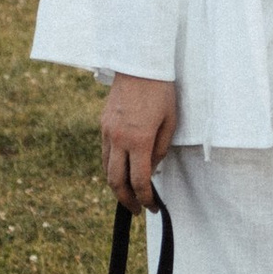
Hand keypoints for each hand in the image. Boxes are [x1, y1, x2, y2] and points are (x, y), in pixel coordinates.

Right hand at [101, 73, 177, 209]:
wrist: (140, 64)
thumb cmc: (161, 92)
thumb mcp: (170, 122)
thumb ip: (160, 150)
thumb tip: (151, 170)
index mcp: (138, 140)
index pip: (139, 180)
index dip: (146, 198)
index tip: (152, 207)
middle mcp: (118, 139)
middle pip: (116, 181)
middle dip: (126, 200)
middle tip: (136, 209)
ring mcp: (107, 131)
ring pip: (106, 168)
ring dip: (116, 185)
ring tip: (128, 194)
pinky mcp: (102, 123)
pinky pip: (104, 152)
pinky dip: (111, 166)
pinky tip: (122, 170)